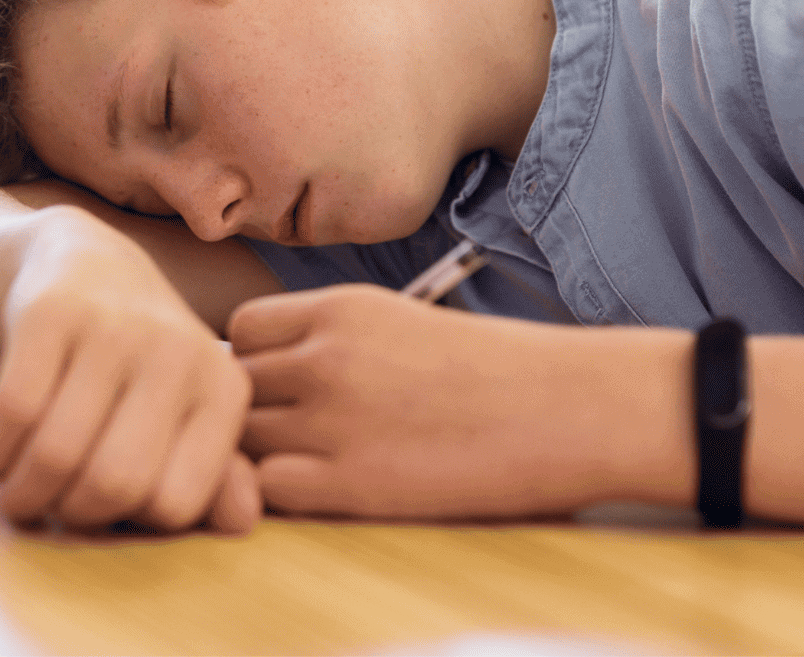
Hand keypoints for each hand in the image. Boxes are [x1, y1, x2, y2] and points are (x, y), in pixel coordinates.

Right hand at [0, 208, 260, 533]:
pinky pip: (14, 412)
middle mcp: (179, 353)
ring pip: (56, 454)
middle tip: (48, 505)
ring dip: (22, 492)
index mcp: (224, 390)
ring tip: (16, 489)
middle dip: (68, 514)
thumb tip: (242, 522)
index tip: (101, 511)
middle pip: (112, 484)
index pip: (175, 504)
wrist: (90, 265)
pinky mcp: (53, 311)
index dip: (127, 523)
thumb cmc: (140, 362)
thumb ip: (216, 476)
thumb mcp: (189, 412)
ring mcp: (116, 327)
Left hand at [232, 284, 620, 520]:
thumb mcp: (405, 321)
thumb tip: (274, 368)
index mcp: (341, 308)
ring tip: (317, 463)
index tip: (285, 385)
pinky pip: (269, 487)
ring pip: (242, 438)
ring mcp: (332, 419)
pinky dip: (284, 494)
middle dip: (255, 409)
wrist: (569, 410)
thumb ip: (335, 338)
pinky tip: (331, 490)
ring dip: (265, 454)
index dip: (256, 362)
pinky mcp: (350, 483)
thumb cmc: (501, 370)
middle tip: (296, 433)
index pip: (242, 330)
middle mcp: (325, 356)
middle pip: (234, 385)